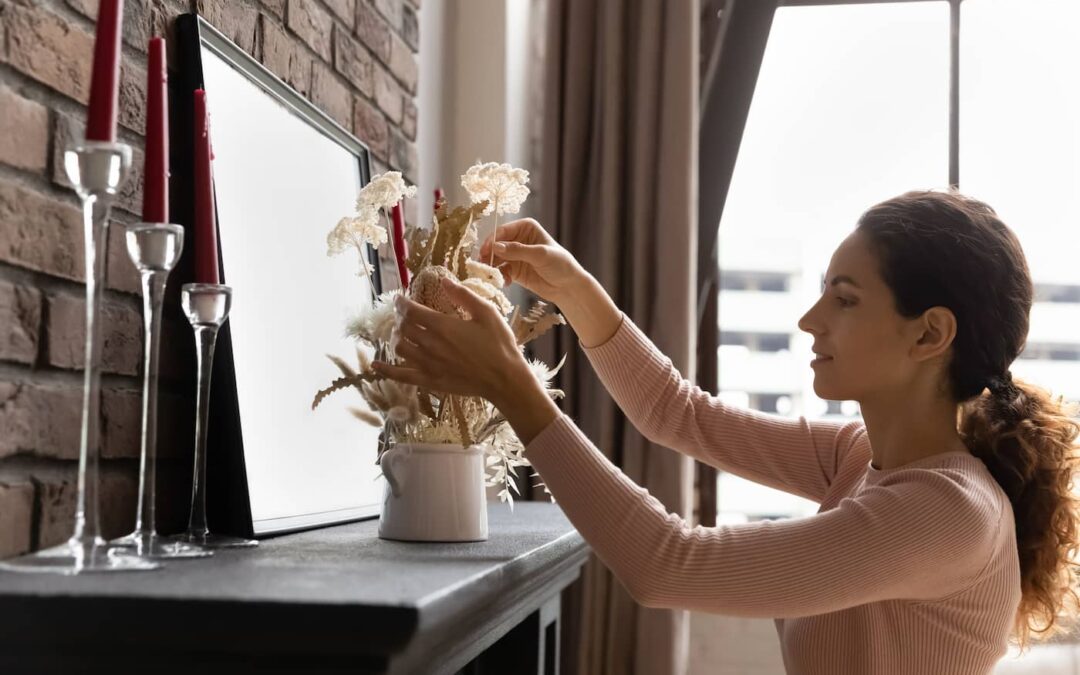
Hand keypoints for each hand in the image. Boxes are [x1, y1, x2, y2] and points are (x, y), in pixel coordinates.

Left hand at [372, 276, 529, 403]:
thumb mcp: (486, 313)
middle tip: (404, 314)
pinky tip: (377, 365)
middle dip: (400, 318)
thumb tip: (444, 280)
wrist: (504, 379)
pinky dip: (386, 370)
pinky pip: (401, 376)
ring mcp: (428, 364)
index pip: (411, 310)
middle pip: (403, 328)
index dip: (401, 303)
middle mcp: (430, 344)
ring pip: (400, 347)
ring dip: (397, 337)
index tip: (399, 298)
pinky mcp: (429, 381)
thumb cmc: (499, 344)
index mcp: (442, 325)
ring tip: (402, 333)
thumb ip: (463, 295)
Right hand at [477, 218, 584, 304]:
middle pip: (496, 245)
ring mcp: (515, 255)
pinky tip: (505, 283)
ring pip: (495, 259)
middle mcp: (517, 239)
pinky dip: (499, 277)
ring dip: (491, 268)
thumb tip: (495, 247)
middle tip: (482, 266)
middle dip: (488, 256)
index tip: (484, 252)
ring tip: (491, 277)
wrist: (568, 286)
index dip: (492, 241)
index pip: (503, 231)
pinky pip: (500, 271)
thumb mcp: (540, 255)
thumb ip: (518, 250)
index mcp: (525, 227)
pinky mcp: (513, 270)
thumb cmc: (560, 264)